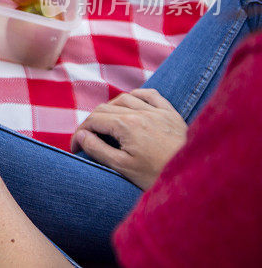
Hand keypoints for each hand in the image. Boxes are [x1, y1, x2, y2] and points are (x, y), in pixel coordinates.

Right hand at [71, 88, 186, 189]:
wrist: (197, 179)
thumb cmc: (158, 176)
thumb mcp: (123, 167)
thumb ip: (98, 149)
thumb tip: (82, 135)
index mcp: (126, 125)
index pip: (92, 121)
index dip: (79, 133)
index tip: (76, 148)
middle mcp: (140, 113)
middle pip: (105, 109)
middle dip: (91, 123)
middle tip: (87, 140)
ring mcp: (157, 111)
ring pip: (124, 100)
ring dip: (109, 109)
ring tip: (105, 124)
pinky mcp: (171, 114)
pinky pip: (150, 95)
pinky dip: (136, 96)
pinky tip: (131, 102)